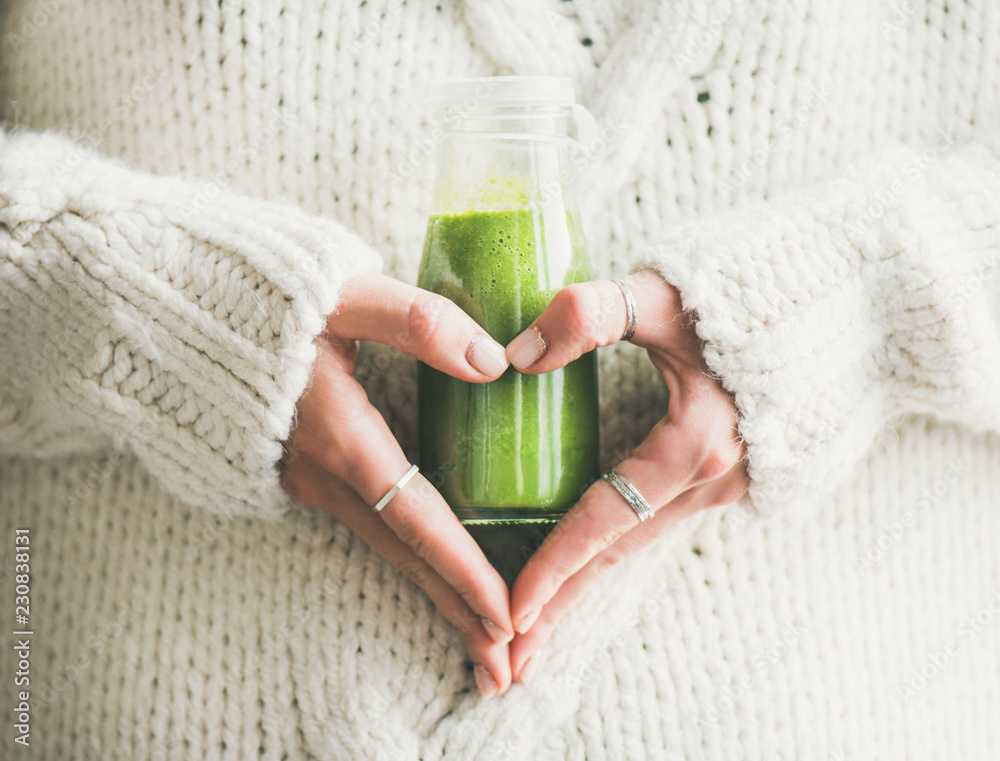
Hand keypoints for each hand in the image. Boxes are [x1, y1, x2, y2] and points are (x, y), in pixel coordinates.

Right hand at [280, 272, 515, 696]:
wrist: (166, 314)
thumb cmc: (258, 297)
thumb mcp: (342, 294)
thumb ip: (418, 322)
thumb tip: (493, 362)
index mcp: (341, 435)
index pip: (417, 519)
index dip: (463, 569)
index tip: (504, 616)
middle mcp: (322, 473)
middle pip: (403, 554)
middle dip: (456, 609)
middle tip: (503, 667)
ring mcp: (304, 477)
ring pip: (383, 545)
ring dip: (433, 591)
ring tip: (476, 638)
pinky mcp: (297, 470)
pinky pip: (364, 526)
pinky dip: (405, 559)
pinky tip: (429, 572)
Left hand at [504, 268, 749, 681]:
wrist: (850, 303)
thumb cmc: (755, 290)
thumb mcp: (666, 293)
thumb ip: (588, 314)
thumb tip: (516, 355)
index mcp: (694, 444)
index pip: (604, 521)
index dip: (553, 566)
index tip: (508, 611)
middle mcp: (714, 479)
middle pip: (618, 555)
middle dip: (563, 606)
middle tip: (509, 659)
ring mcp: (729, 482)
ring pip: (639, 543)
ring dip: (588, 583)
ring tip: (540, 623)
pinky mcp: (733, 475)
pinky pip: (660, 524)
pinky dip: (618, 551)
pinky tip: (590, 562)